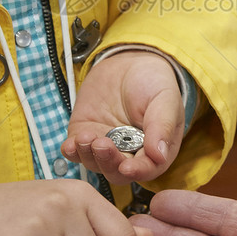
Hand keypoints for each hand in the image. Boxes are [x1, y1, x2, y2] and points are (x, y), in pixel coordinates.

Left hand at [62, 51, 184, 184]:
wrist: (129, 63)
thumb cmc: (153, 83)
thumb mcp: (165, 99)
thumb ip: (162, 126)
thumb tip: (159, 155)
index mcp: (154, 150)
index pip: (147, 169)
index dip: (137, 171)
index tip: (127, 168)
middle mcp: (130, 154)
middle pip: (117, 172)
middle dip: (108, 162)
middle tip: (103, 144)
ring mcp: (106, 146)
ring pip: (95, 163)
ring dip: (88, 155)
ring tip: (86, 137)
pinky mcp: (85, 135)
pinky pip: (75, 151)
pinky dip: (72, 152)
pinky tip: (71, 144)